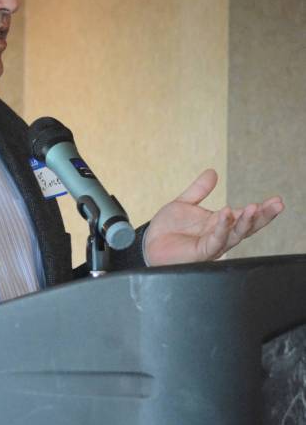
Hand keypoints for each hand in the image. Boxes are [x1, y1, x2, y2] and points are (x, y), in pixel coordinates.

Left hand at [144, 168, 283, 266]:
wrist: (148, 243)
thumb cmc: (167, 228)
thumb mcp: (184, 204)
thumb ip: (199, 190)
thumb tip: (213, 172)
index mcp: (219, 224)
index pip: (244, 217)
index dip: (261, 210)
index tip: (276, 200)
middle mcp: (219, 235)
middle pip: (247, 227)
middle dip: (263, 217)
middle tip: (277, 204)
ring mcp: (212, 245)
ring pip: (235, 235)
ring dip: (246, 221)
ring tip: (256, 207)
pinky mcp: (201, 252)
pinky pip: (215, 240)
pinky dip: (222, 227)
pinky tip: (227, 214)